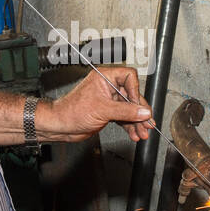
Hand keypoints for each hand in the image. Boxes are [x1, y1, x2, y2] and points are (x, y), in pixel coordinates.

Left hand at [39, 66, 154, 142]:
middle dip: (140, 112)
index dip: (136, 91)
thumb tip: (143, 112)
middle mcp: (108, 86)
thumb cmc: (72, 111)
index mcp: (105, 77)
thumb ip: (126, 111)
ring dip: (136, 122)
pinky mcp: (107, 112)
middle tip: (148, 123)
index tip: (138, 105)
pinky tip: (134, 133)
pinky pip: (123, 117)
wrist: (61, 125)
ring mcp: (108, 100)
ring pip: (129, 109)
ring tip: (143, 132)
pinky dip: (129, 126)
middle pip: (132, 96)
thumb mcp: (103, 110)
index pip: (129, 77)